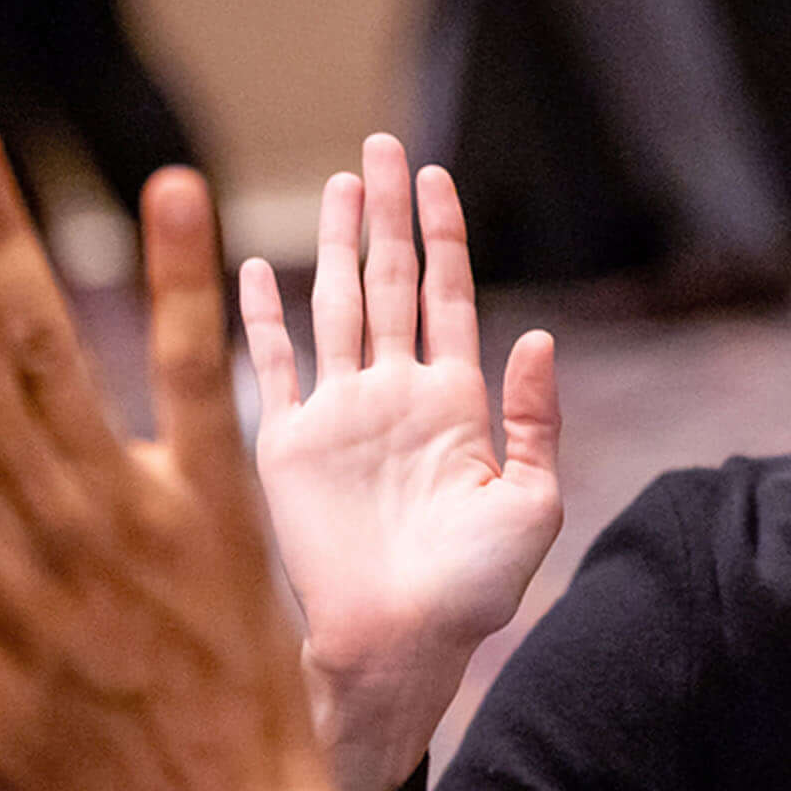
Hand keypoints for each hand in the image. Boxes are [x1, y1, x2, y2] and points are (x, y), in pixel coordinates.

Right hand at [244, 136, 560, 790]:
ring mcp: (340, 415)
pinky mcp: (288, 444)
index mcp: (455, 403)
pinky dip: (261, 316)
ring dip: (334, 245)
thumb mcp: (533, 500)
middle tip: (383, 147)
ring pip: (334, 306)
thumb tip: (537, 335)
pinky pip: (272, 365)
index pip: (446, 296)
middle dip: (387, 215)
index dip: (442, 235)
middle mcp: (394, 395)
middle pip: (388, 281)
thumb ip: (536, 418)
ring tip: (338, 185)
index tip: (437, 177)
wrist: (401, 644)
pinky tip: (253, 268)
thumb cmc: (474, 591)